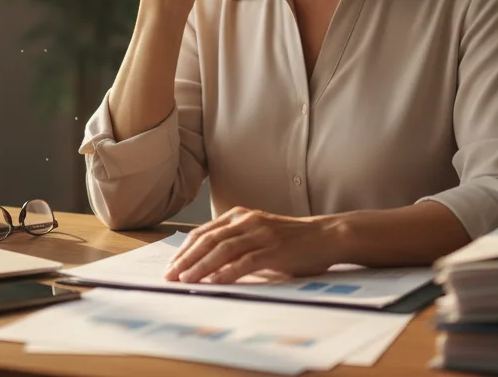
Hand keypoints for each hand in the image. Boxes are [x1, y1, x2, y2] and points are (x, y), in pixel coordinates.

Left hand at [162, 207, 336, 284]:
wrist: (326, 236)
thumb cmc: (291, 241)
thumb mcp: (258, 235)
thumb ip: (236, 245)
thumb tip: (207, 267)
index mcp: (240, 216)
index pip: (204, 233)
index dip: (184, 250)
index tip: (171, 266)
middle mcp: (247, 221)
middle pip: (208, 240)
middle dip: (186, 259)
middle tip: (170, 276)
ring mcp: (261, 234)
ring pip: (222, 249)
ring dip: (200, 266)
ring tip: (186, 280)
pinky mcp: (274, 249)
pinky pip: (245, 261)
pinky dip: (227, 272)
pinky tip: (215, 282)